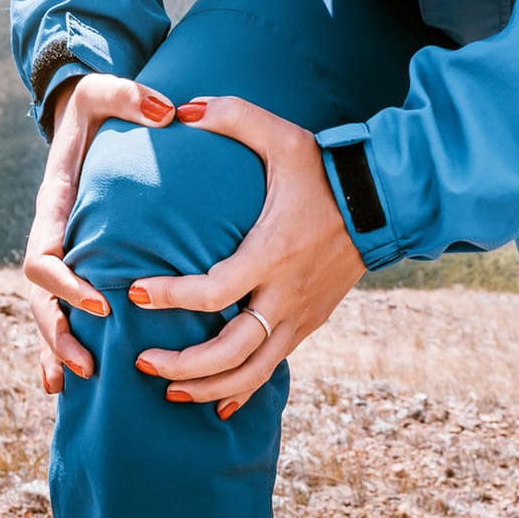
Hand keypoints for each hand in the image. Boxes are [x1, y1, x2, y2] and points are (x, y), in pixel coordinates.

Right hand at [23, 74, 175, 393]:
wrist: (82, 119)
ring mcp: (61, 257)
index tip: (99, 302)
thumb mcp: (106, 94)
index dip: (66, 285)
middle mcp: (51, 237)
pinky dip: (61, 349)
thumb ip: (131, 97)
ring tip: (84, 381)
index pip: (44, 258)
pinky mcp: (76, 268)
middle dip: (60, 336)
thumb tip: (167, 111)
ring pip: (47, 315)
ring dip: (60, 351)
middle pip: (40, 301)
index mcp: (53, 208)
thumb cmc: (97, 108)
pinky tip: (71, 384)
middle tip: (90, 365)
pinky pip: (64, 314)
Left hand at [125, 96, 366, 419]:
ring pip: (252, 372)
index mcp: (272, 253)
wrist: (382, 203)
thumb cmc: (324, 169)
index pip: (216, 291)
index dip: (173, 298)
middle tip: (141, 362)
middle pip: (232, 350)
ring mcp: (300, 316)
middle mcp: (286, 295)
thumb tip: (181, 110)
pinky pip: (272, 369)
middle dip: (184, 364)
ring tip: (169, 392)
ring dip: (208, 388)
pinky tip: (215, 407)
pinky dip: (242, 391)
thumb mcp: (281, 135)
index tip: (136, 294)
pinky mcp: (308, 325)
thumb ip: (231, 116)